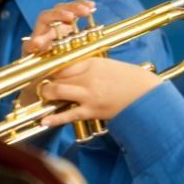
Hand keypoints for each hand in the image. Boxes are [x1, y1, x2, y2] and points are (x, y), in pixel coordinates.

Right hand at [17, 0, 97, 106]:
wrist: (45, 93)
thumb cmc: (65, 73)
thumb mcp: (78, 56)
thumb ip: (85, 43)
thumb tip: (101, 32)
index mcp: (62, 29)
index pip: (69, 9)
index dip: (79, 4)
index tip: (92, 5)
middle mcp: (49, 30)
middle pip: (56, 10)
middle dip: (70, 8)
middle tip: (83, 12)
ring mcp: (37, 39)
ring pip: (43, 20)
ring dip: (55, 17)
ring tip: (68, 17)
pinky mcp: (28, 53)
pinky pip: (28, 44)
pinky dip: (33, 42)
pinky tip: (38, 42)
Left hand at [38, 57, 160, 126]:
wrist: (145, 95)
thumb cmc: (128, 79)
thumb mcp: (108, 66)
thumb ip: (88, 67)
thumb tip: (70, 70)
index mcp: (92, 63)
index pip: (62, 64)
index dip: (49, 69)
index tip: (43, 72)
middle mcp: (87, 77)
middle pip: (56, 77)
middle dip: (45, 82)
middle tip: (39, 85)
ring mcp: (88, 94)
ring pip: (57, 92)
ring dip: (47, 95)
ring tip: (43, 97)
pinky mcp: (91, 110)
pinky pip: (68, 114)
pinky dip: (54, 118)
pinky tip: (44, 121)